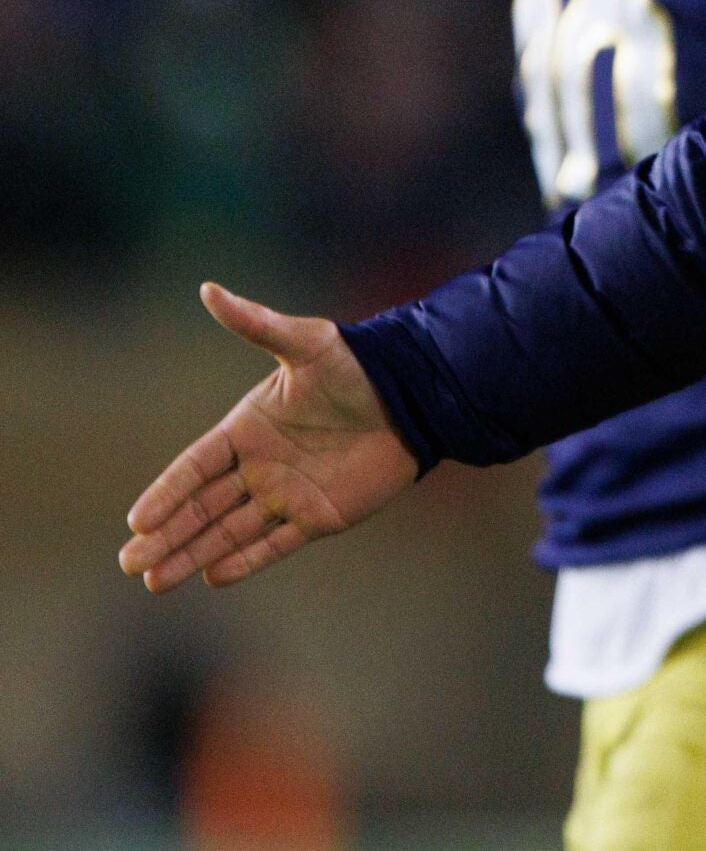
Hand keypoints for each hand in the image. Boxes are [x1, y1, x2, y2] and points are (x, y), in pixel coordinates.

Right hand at [119, 283, 417, 591]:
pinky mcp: (319, 516)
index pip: (195, 467)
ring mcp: (287, 494)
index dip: (167, 492)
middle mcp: (259, 466)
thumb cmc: (355, 366)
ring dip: (193, 553)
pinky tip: (213, 576)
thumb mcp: (305, 343)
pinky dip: (246, 560)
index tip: (137, 519)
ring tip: (154, 580)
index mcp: (247, 429)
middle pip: (202, 507)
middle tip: (129, 563)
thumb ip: (256, 324)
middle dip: (166, 535)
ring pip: (229, 530)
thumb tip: (208, 289)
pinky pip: (275, 543)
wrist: (413, 396)